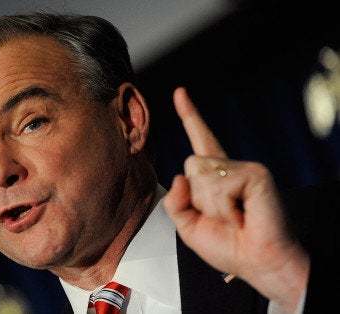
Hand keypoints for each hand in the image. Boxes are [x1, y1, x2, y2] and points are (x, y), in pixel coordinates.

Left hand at [162, 87, 309, 311]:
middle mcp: (229, 167)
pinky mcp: (256, 174)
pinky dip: (225, 208)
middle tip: (223, 217)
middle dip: (197, 199)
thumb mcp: (188, 226)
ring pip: (202, 175)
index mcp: (214, 177)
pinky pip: (219, 185)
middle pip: (191, 164)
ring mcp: (245, 168)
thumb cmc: (229, 246)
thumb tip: (181, 174)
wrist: (257, 263)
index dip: (189, 116)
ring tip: (234, 217)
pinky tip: (243, 215)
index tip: (180, 93)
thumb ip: (175, 202)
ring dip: (211, 206)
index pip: (199, 140)